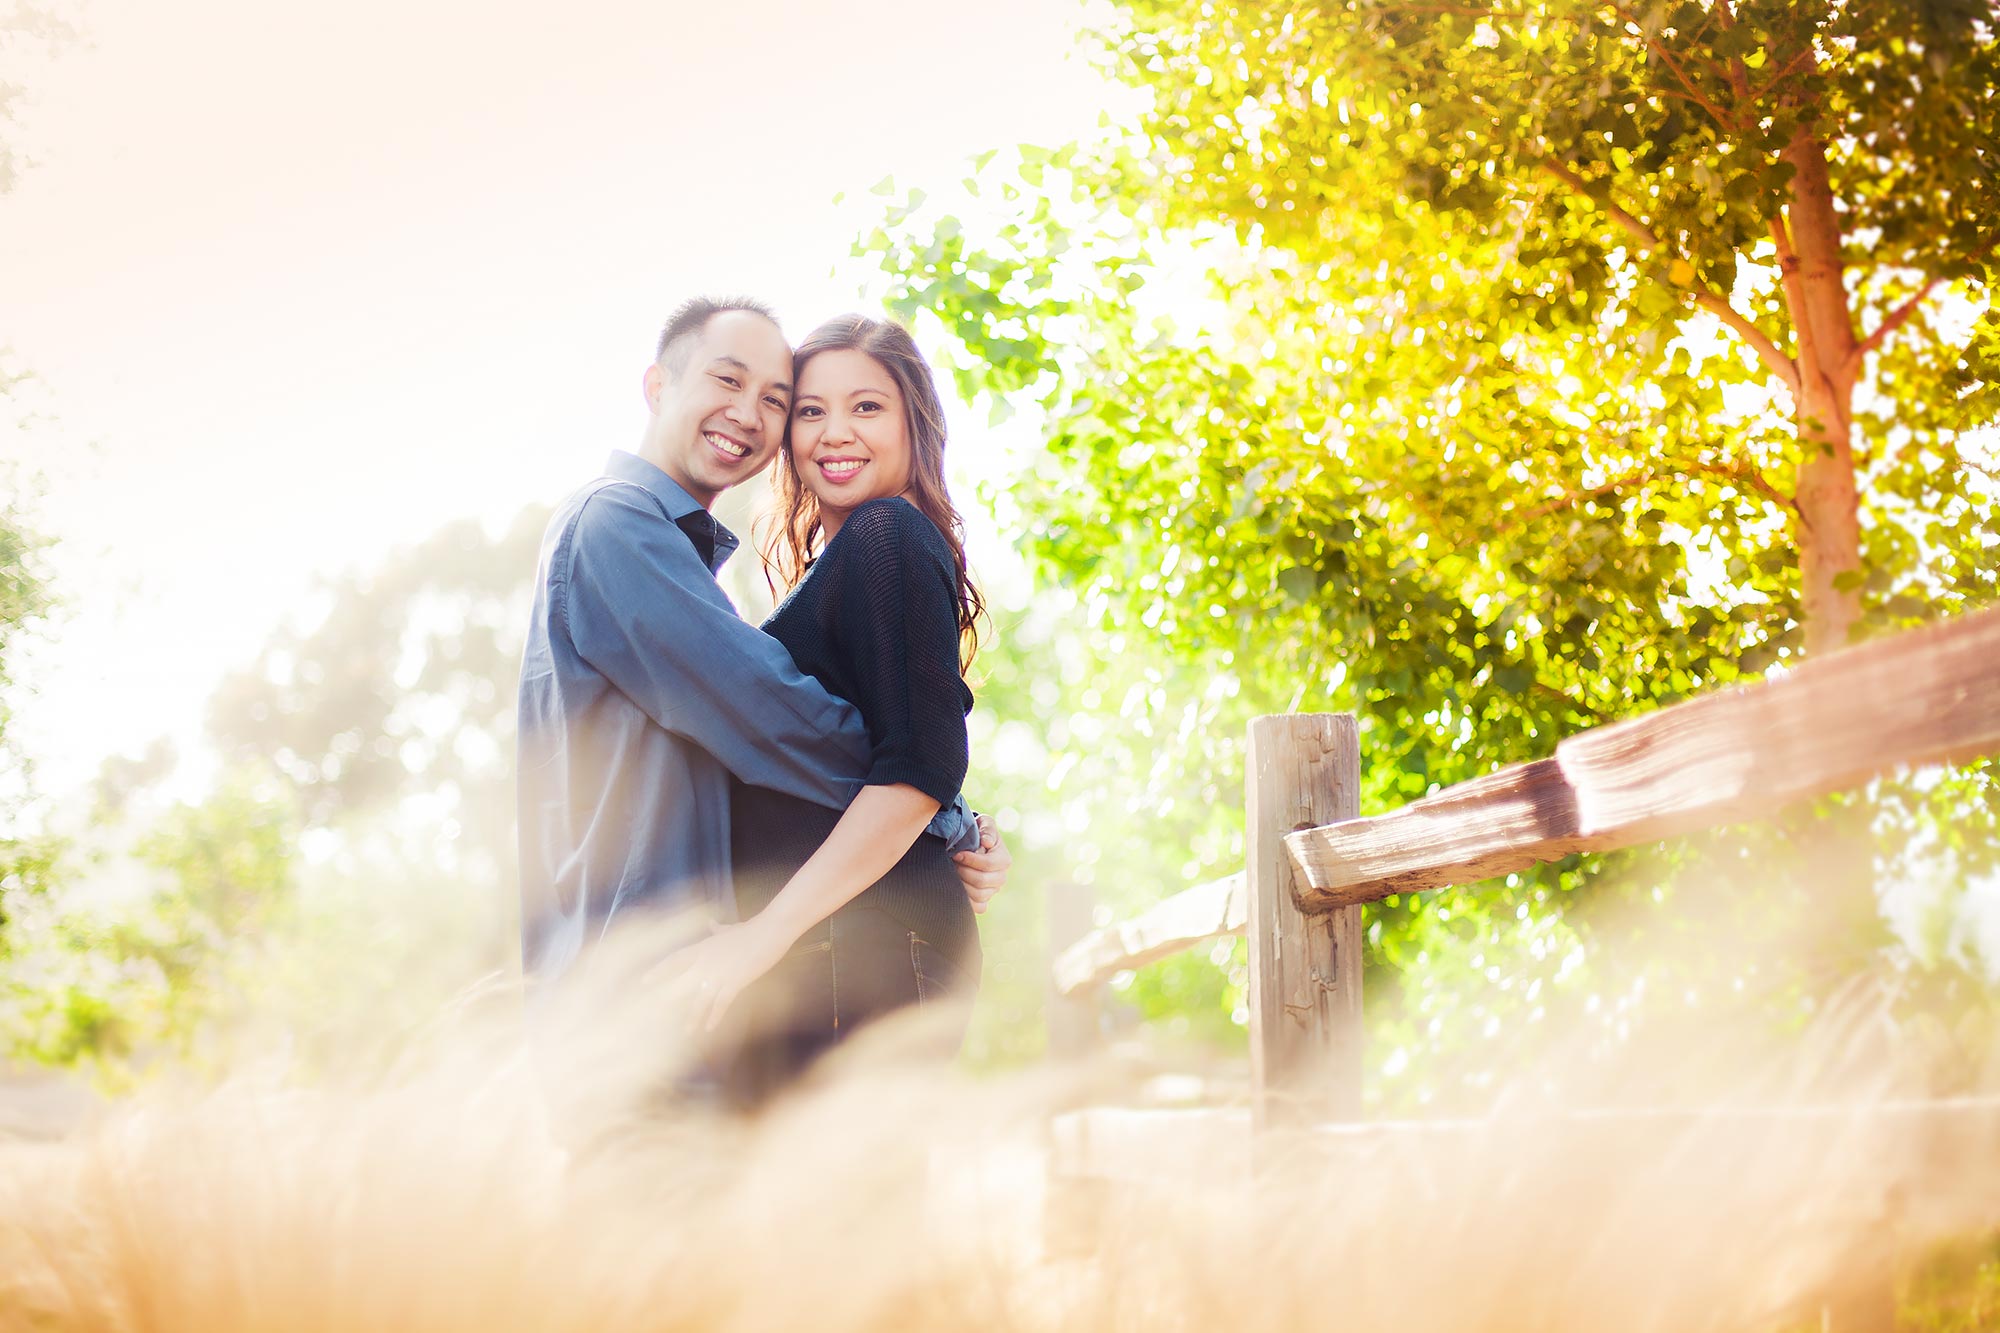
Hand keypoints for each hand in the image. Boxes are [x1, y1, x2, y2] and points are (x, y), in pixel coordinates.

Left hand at [655, 918, 790, 1032]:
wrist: (769, 931)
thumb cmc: (750, 929)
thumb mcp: (729, 929)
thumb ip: (717, 929)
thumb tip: (711, 922)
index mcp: (702, 948)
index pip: (674, 961)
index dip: (659, 971)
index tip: (644, 981)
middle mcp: (705, 962)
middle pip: (681, 984)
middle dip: (669, 1000)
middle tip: (655, 1015)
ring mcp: (718, 973)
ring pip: (700, 1000)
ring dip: (693, 1017)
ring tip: (687, 1032)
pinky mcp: (734, 982)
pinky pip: (721, 1004)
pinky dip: (715, 1017)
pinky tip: (710, 1029)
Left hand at [952, 813, 1010, 914]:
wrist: (971, 844)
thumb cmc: (978, 832)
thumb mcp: (984, 823)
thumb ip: (987, 829)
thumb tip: (986, 842)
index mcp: (1004, 859)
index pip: (989, 864)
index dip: (971, 860)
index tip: (957, 853)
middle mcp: (1001, 877)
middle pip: (982, 881)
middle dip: (963, 872)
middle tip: (951, 863)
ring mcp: (993, 891)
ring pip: (979, 895)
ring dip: (962, 885)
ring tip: (952, 873)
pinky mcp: (984, 900)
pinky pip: (978, 907)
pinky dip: (966, 900)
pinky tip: (956, 887)